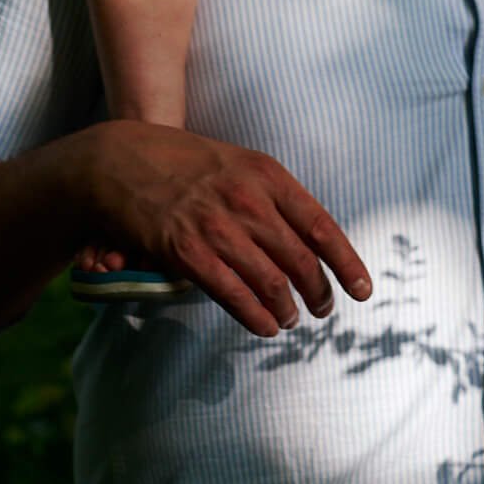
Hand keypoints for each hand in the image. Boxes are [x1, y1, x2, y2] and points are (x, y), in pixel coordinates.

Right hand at [81, 119, 371, 337]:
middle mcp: (246, 198)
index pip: (320, 225)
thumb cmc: (184, 162)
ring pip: (270, 281)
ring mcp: (215, 225)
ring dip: (287, 309)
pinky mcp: (185, 251)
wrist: (120, 157)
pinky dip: (255, 316)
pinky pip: (232, 294)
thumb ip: (271, 196)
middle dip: (318, 292)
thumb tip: (307, 236)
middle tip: (322, 310)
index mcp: (265, 173)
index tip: (363, 290)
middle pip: (300, 259)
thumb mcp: (237, 163)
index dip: (346, 262)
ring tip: (290, 320)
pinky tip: (265, 326)